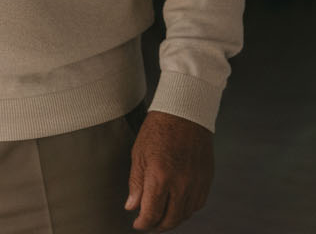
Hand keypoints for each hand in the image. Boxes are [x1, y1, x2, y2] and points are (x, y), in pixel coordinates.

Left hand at [126, 111, 212, 230]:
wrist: (185, 114)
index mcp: (160, 177)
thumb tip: (132, 207)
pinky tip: (177, 207)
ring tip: (161, 218)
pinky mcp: (206, 180)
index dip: (143, 223)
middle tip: (148, 224)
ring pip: (185, 214)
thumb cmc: (157, 131)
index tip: (137, 224)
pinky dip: (186, 210)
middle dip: (157, 225)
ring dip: (172, 220)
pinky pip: (197, 204)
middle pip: (170, 219)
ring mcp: (196, 184)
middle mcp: (181, 185)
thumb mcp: (138, 155)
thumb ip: (136, 184)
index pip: (152, 213)